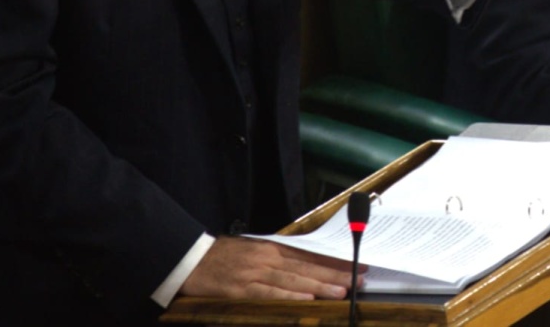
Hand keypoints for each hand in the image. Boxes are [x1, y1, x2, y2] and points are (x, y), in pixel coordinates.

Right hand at [179, 237, 355, 300]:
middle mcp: (268, 258)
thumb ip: (278, 259)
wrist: (190, 258)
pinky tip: (307, 299)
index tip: (355, 265)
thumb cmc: (223, 256)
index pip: (311, 255)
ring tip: (342, 291)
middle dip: (336, 274)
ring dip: (320, 286)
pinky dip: (290, 296)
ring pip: (294, 280)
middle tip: (359, 279)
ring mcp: (256, 273)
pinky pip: (270, 293)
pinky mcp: (242, 288)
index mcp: (273, 249)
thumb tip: (306, 267)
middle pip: (308, 267)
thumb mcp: (254, 251)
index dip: (334, 262)